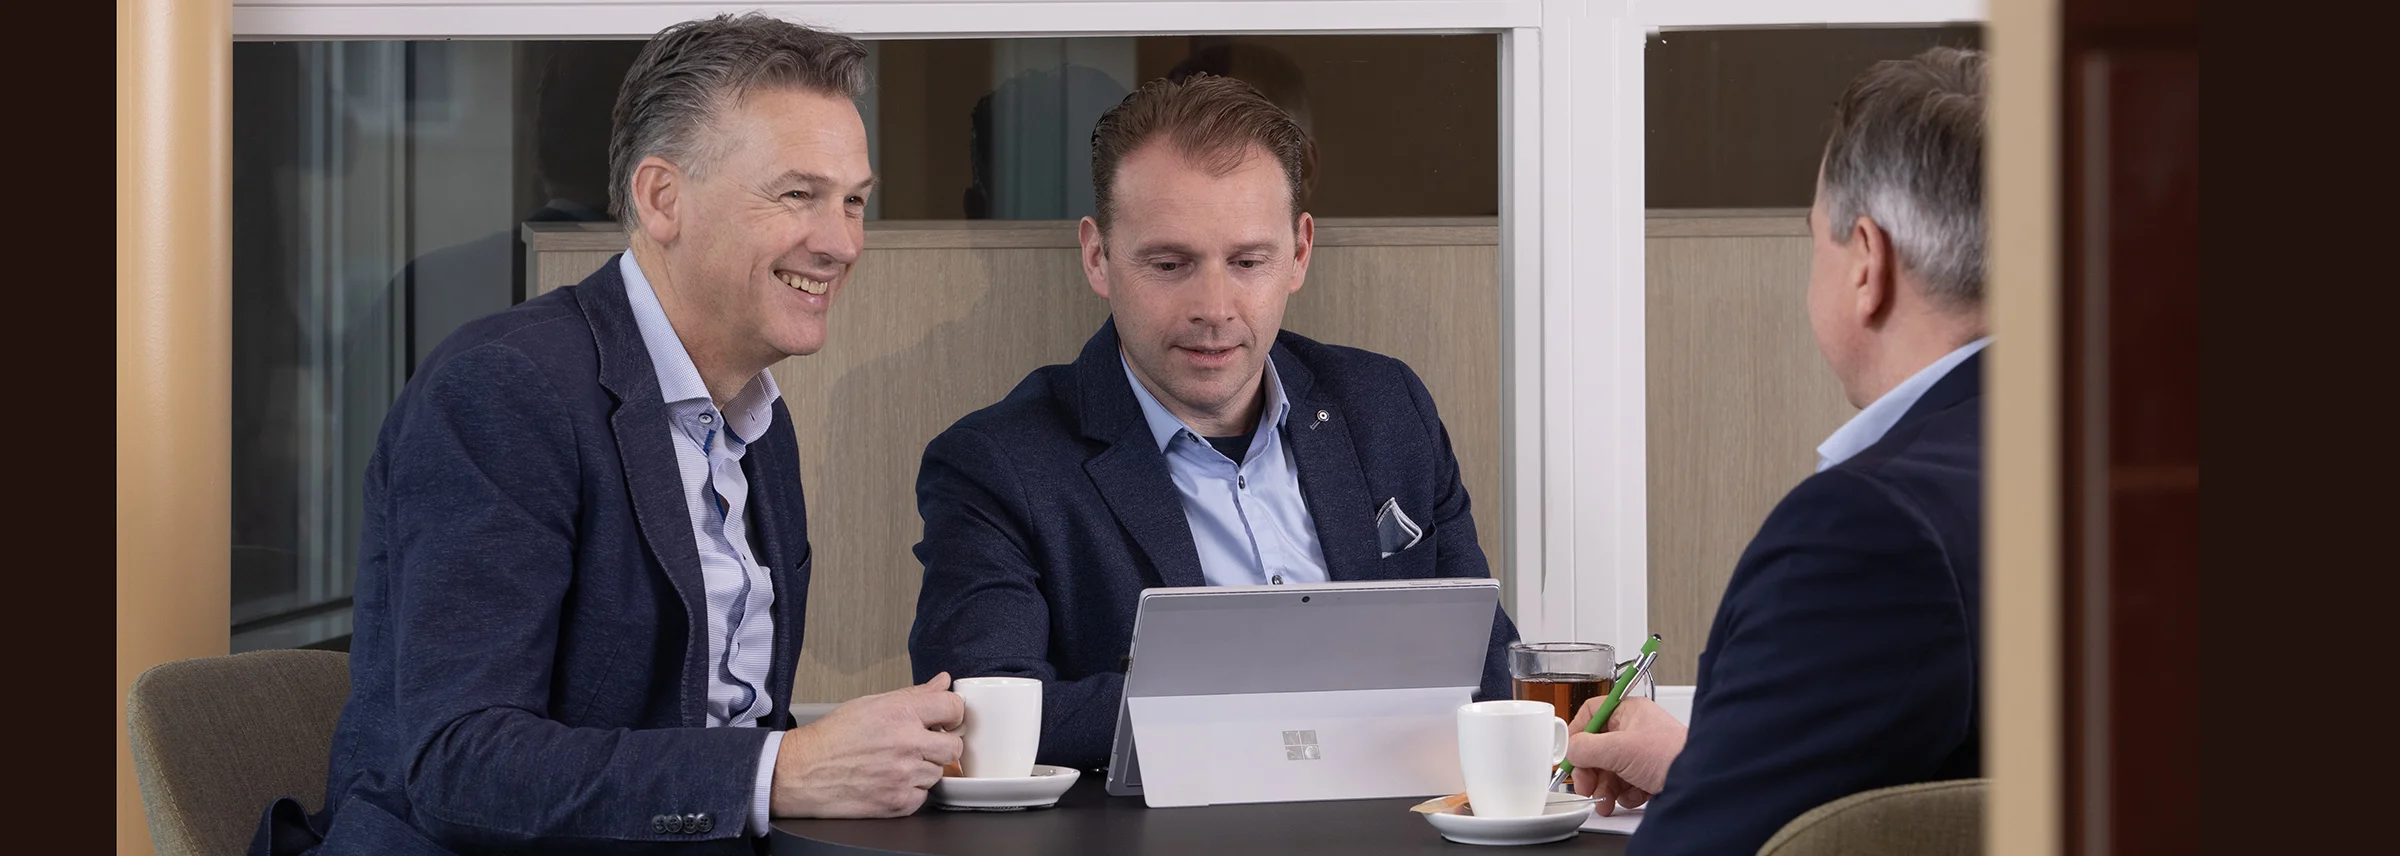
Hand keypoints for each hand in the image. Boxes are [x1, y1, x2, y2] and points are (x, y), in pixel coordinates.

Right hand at [770, 673, 966, 817]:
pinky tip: (890, 780)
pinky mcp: (898, 802)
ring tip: (896, 763)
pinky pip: (923, 796)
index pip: (954, 708)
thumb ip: (913, 694)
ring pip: (938, 773)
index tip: (946, 720)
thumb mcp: (871, 704)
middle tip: (922, 745)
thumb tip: (942, 683)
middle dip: (942, 745)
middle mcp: (906, 744)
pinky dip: (911, 791)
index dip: (952, 714)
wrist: (802, 772)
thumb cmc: (831, 738)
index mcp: (900, 713)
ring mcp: (904, 775)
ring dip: (923, 769)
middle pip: (954, 747)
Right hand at [1565, 695, 1685, 814]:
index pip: (1592, 714)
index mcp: (1628, 711)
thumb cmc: (1671, 754)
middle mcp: (1635, 729)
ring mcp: (1643, 752)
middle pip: (1597, 747)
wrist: (1700, 781)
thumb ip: (1585, 748)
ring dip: (1604, 788)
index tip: (1569, 753)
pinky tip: (1630, 797)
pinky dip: (1624, 794)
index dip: (1577, 734)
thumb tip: (1571, 752)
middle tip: (1586, 785)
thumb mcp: (1618, 749)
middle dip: (1590, 771)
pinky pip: (1626, 783)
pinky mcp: (1650, 773)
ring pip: (1610, 769)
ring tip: (1605, 801)